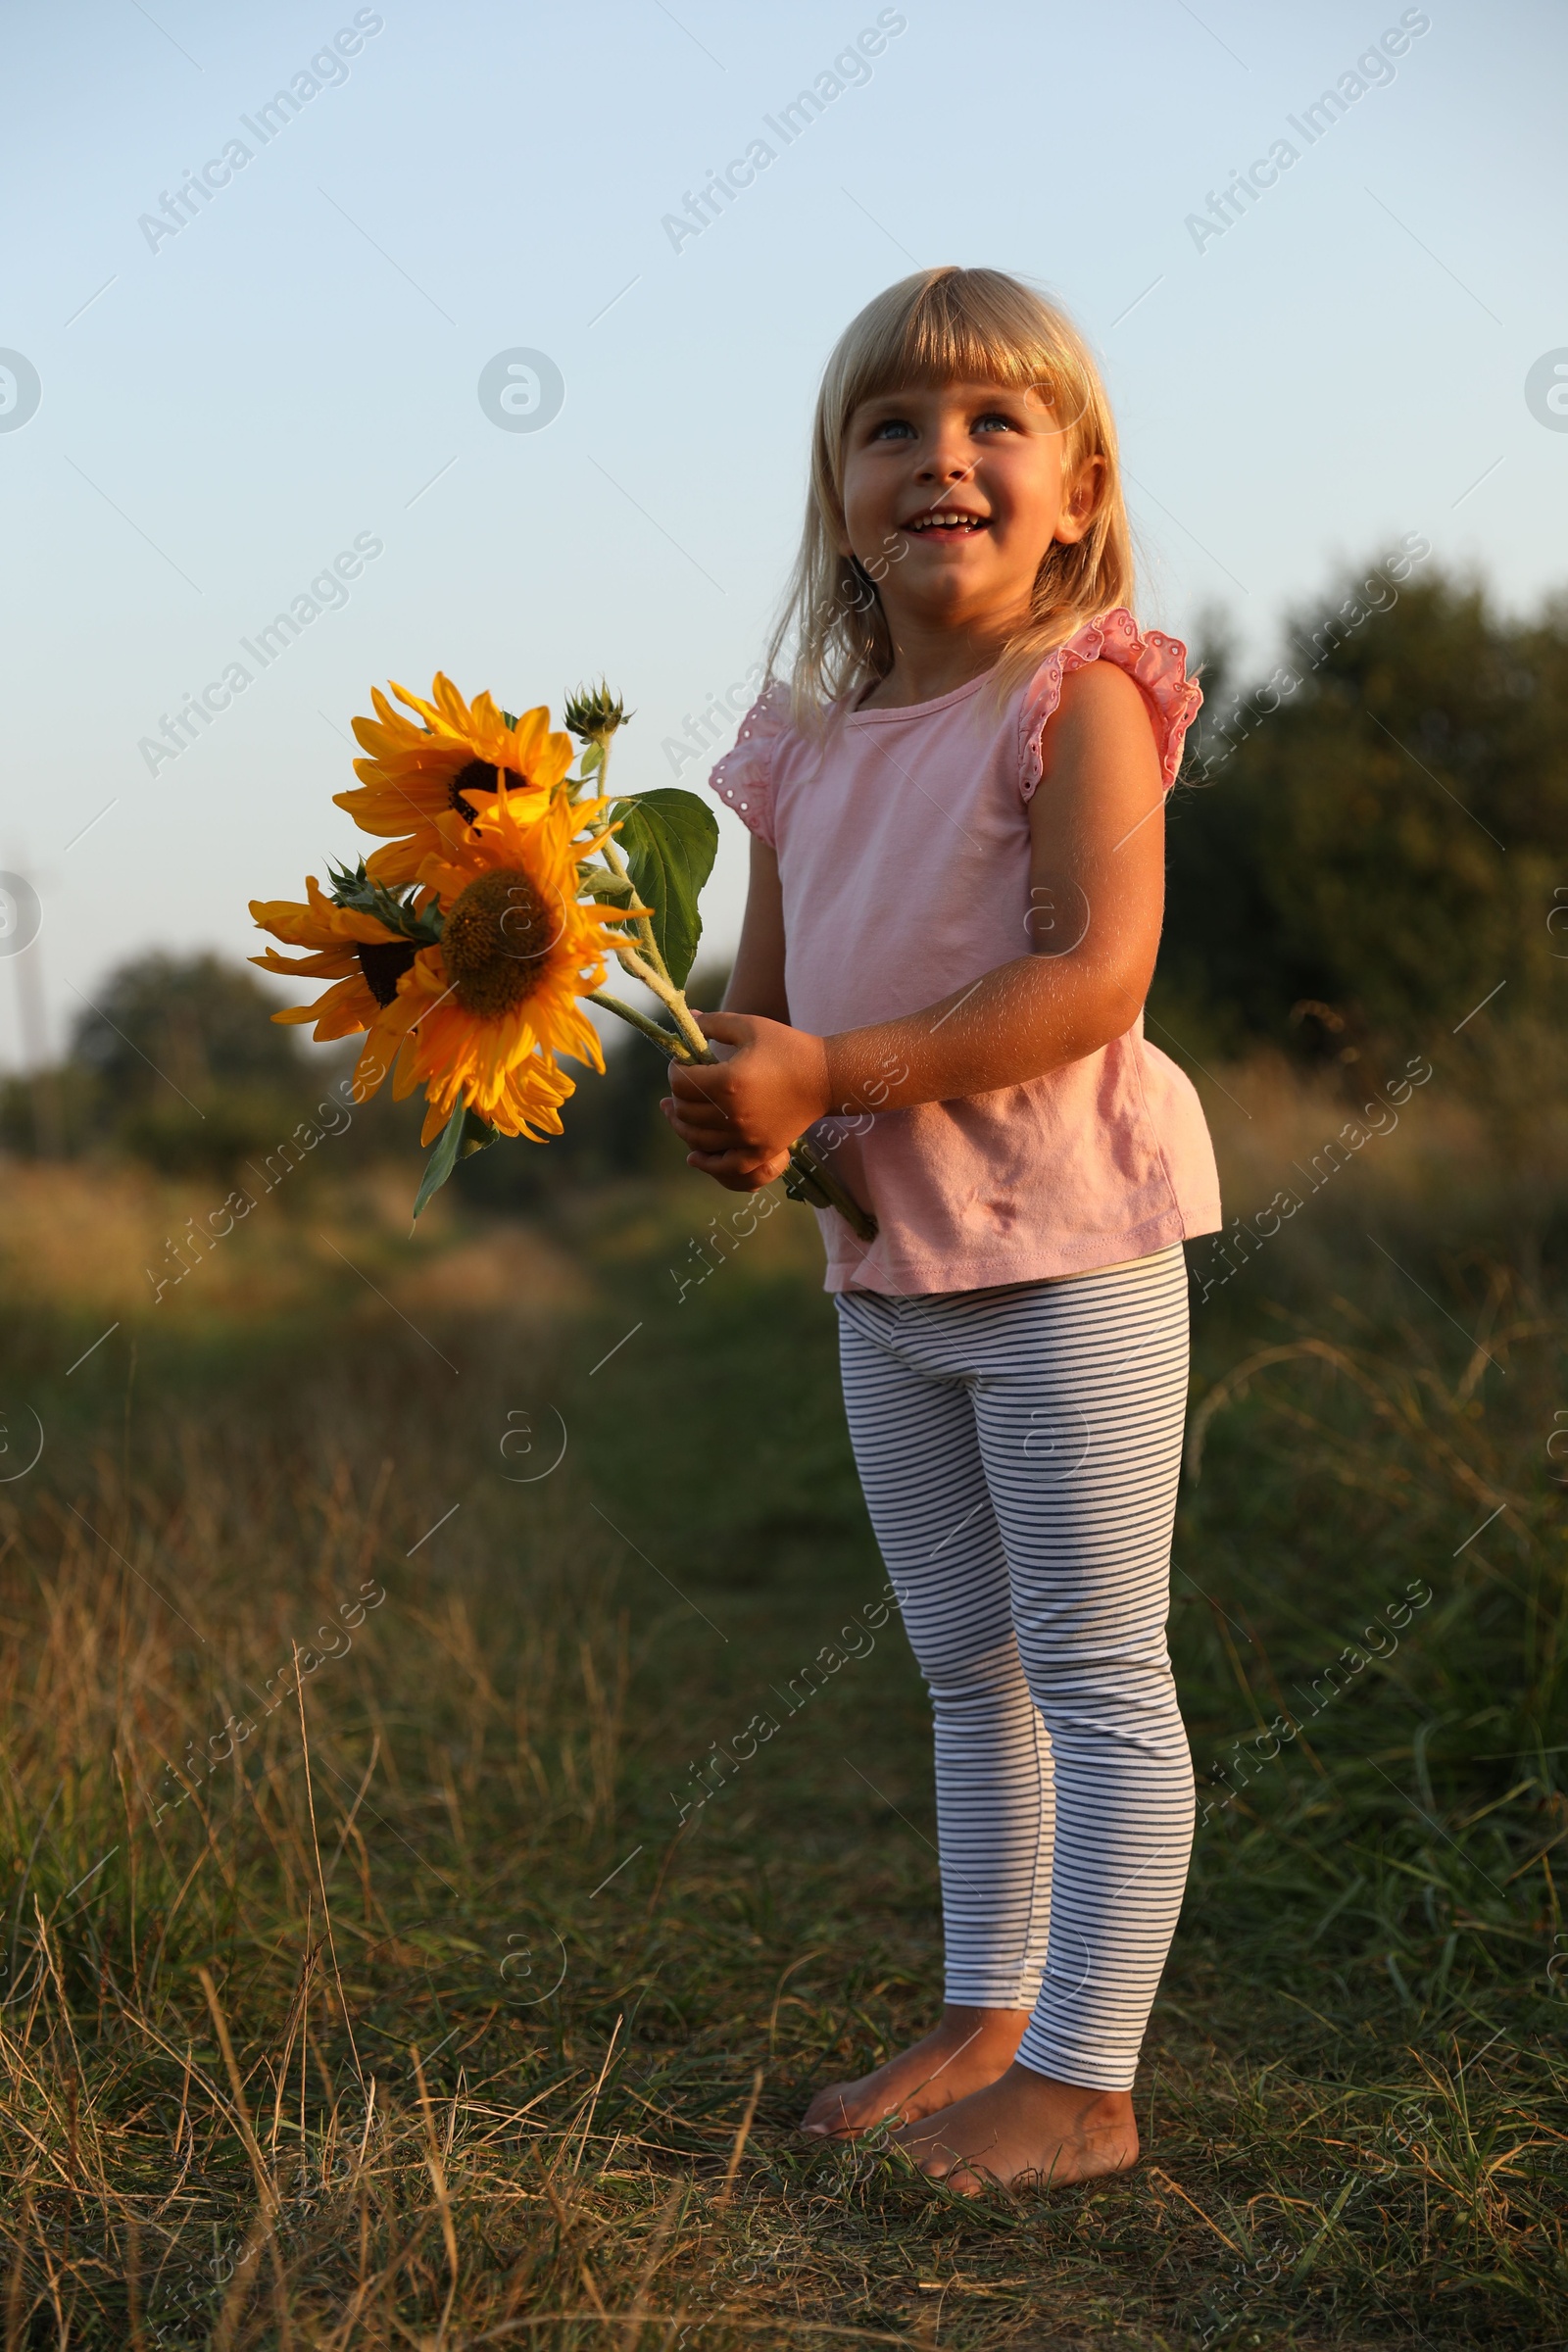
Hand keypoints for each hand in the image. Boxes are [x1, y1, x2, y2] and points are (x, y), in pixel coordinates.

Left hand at [661, 1011, 829, 1191]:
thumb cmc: (788, 1047)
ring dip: (683, 1125)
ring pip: (697, 1138)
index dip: (675, 1070)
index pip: (680, 1083)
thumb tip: (688, 1020)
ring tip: (681, 1112)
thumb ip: (715, 1023)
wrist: (825, 1077)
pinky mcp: (760, 1151)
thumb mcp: (750, 1026)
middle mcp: (734, 1113)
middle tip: (686, 1084)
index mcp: (729, 1081)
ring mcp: (746, 1137)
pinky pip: (724, 1167)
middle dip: (677, 1095)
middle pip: (684, 1111)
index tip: (683, 1063)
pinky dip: (705, 1163)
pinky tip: (694, 1156)